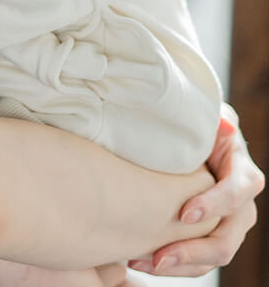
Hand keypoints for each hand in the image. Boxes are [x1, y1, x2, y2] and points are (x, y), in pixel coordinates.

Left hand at [129, 103, 263, 276]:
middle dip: (194, 251)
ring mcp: (226, 225)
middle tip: (159, 256)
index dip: (215, 204)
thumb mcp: (202, 118)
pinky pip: (196, 261)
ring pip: (212, 257)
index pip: (238, 192)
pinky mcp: (207, 236)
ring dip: (178, 264)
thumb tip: (224, 124)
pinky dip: (171, 265)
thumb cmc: (194, 128)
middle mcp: (240, 205)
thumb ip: (211, 120)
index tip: (185, 214)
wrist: (187, 143)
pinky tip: (139, 261)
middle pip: (228, 238)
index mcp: (243, 173)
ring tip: (142, 262)